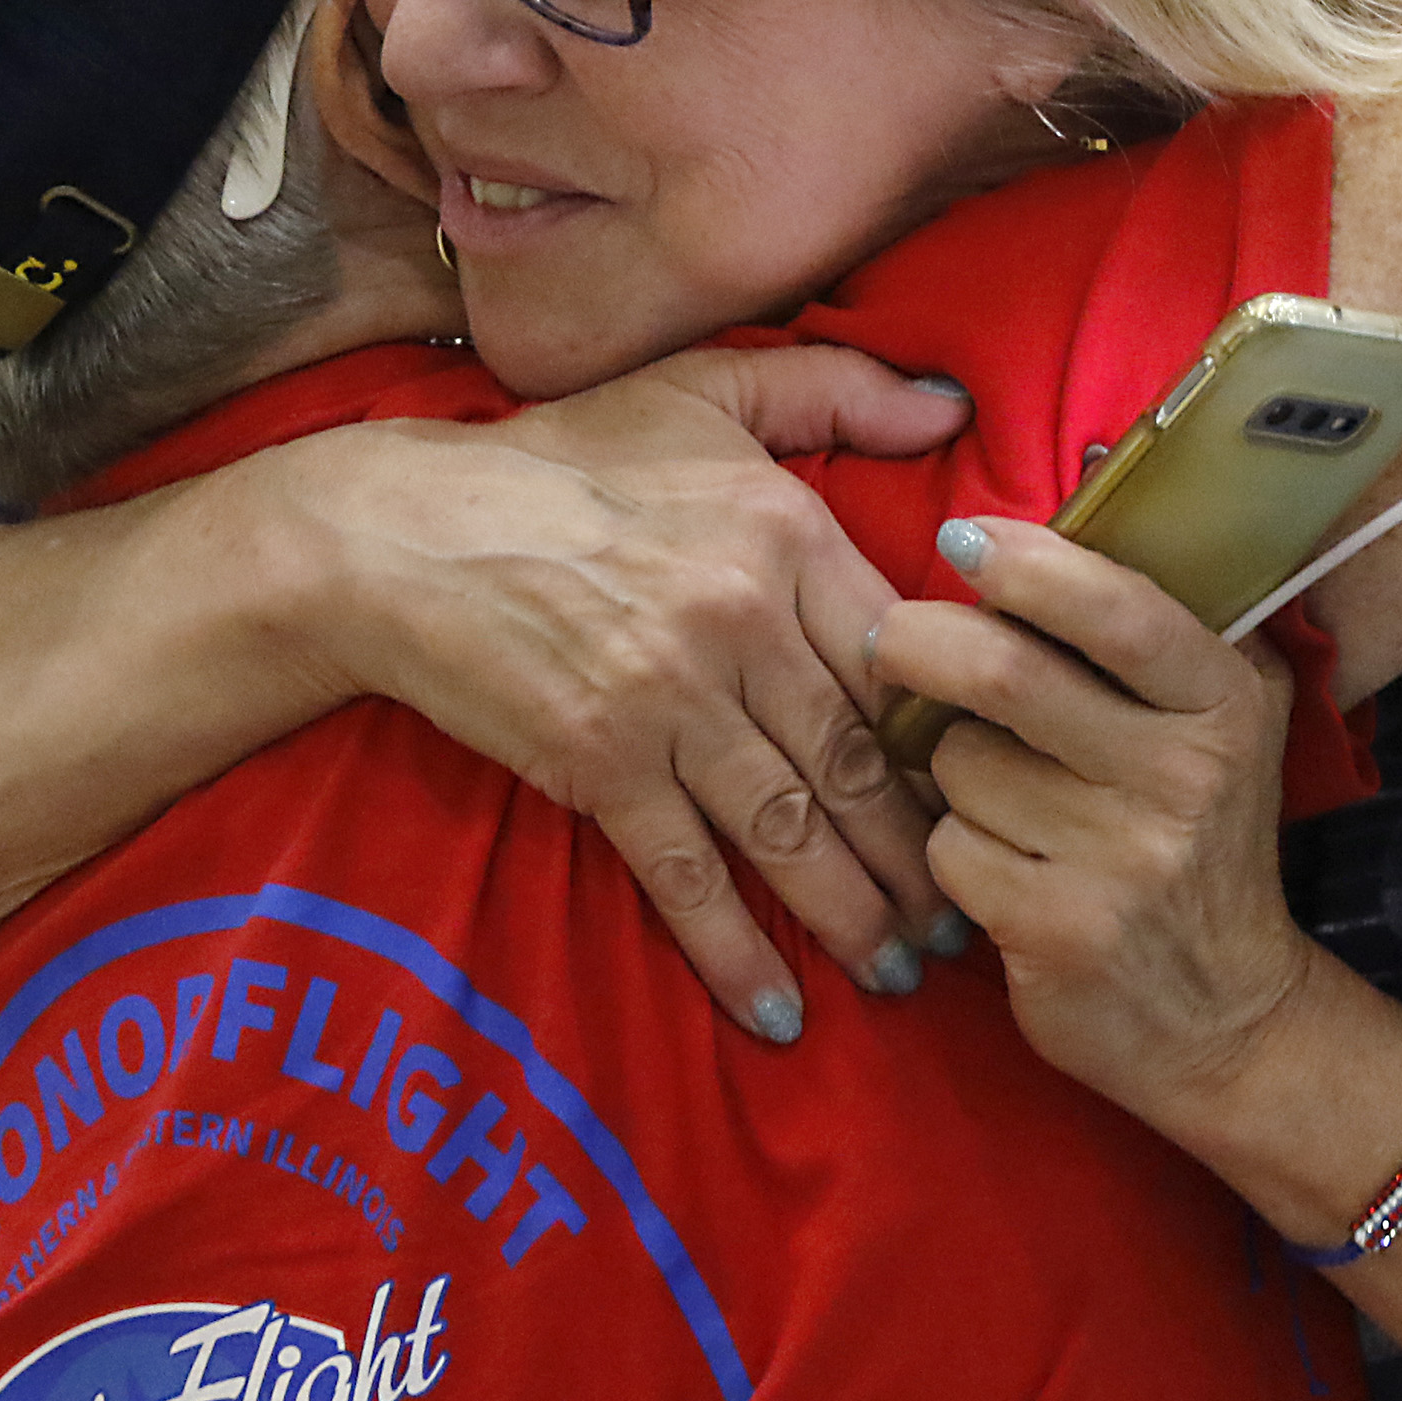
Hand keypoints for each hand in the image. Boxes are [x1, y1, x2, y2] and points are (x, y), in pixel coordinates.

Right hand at [256, 345, 970, 1037]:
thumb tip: (951, 404)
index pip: (901, 653)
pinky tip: (776, 1010)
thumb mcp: (703, 389)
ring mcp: (667, 699)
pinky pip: (685, 872)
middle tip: (969, 923)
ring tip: (901, 975)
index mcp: (782, 530)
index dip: (955, 736)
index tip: (999, 793)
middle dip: (924, 857)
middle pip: (860, 761)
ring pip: (791, 828)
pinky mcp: (597, 762)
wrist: (402, 529)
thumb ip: (834, 389)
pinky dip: (734, 949)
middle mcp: (739, 619)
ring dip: (852, 915)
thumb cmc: (562, 458)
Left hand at [868, 517, 1318, 1134]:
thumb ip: (1148, 633)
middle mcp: (1185, 775)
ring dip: (945, 771)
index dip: (1026, 563)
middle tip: (887, 640)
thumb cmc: (1197, 842)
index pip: (1116, 607)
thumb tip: (1029, 529)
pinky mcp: (1059, 931)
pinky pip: (948, 850)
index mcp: (1226, 702)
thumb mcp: (1219, 726)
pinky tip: (999, 870)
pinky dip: (950, 852)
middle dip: (921, 645)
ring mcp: (1122, 859)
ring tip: (995, 795)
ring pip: (959, 766)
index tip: (962, 541)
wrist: (1228, 1019)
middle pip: (1004, 675)